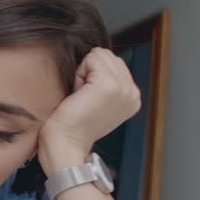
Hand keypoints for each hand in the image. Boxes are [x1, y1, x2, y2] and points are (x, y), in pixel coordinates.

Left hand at [38, 48, 141, 168]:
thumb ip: (106, 82)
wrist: (66, 144)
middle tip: (84, 98)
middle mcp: (133, 93)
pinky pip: (92, 58)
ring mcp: (124, 88)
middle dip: (90, 72)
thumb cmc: (73, 126)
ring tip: (82, 97)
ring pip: (100, 55)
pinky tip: (79, 94)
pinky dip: (80, 73)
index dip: (94, 76)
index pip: (114, 62)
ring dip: (85, 73)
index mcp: (133, 97)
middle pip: (108, 56)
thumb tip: (98, 58)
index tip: (89, 100)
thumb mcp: (98, 102)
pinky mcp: (109, 85)